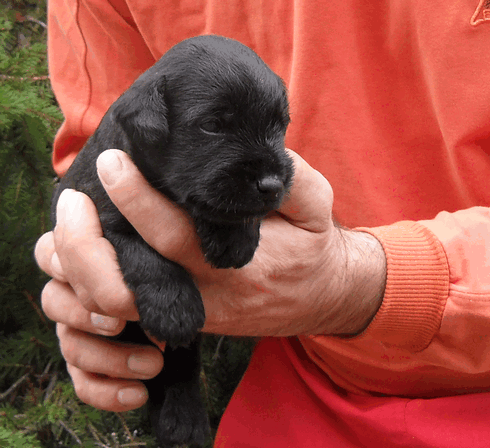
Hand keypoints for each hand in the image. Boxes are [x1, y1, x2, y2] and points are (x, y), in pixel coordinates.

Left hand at [35, 148, 385, 411]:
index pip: (175, 235)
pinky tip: (86, 244)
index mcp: (240, 265)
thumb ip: (289, 179)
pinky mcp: (185, 315)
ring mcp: (192, 311)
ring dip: (81, 266)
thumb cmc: (313, 246)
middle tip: (72, 197)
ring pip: (118, 304)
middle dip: (86, 244)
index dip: (137, 199)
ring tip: (72, 217)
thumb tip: (250, 152)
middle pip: (129, 284)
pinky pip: (129, 306)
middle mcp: (208, 296)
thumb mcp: (317, 205)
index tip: (111, 160)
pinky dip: (96, 279)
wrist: (321, 296)